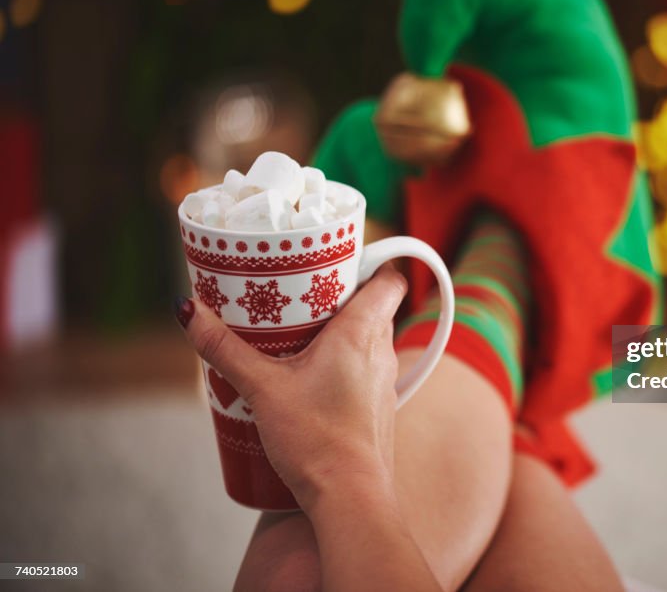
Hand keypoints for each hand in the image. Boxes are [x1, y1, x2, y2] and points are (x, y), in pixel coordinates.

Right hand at [177, 266, 407, 510]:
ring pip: (367, 338)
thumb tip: (188, 311)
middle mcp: (382, 352)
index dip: (370, 262)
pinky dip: (340, 362)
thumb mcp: (261, 388)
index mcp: (363, 332)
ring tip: (295, 331)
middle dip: (338, 294)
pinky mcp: (376, 407)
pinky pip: (363, 369)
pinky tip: (307, 375)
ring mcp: (383, 382)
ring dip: (337, 330)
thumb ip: (224, 349)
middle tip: (299, 291)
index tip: (336, 258)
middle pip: (372, 305)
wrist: (350, 498)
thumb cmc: (316, 439)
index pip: (389, 279)